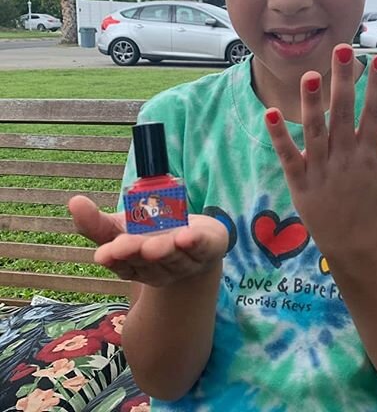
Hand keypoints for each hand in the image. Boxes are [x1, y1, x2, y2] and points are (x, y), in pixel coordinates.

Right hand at [68, 195, 228, 287]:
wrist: (195, 241)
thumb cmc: (151, 234)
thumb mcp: (121, 228)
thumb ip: (96, 223)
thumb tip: (73, 201)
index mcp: (135, 266)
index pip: (122, 264)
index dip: (115, 258)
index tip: (105, 251)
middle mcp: (159, 269)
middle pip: (147, 262)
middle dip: (136, 253)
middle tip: (124, 245)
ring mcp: (185, 263)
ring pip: (174, 257)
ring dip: (165, 250)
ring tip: (156, 243)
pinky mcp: (208, 251)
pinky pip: (202, 248)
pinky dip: (195, 243)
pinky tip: (188, 236)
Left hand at [264, 44, 376, 258]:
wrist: (356, 248)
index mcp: (370, 156)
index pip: (376, 114)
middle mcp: (345, 159)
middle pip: (343, 114)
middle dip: (344, 80)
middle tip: (343, 49)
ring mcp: (321, 171)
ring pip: (314, 131)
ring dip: (311, 103)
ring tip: (310, 75)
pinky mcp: (300, 183)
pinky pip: (288, 157)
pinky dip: (279, 136)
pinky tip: (270, 113)